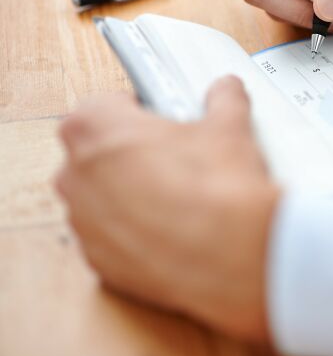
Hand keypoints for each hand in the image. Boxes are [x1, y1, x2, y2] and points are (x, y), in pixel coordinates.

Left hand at [54, 77, 278, 341]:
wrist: (233, 253)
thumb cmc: (218, 189)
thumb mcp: (229, 127)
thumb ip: (223, 99)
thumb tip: (226, 91)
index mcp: (94, 128)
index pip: (102, 105)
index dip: (136, 110)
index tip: (160, 118)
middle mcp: (76, 176)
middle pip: (96, 152)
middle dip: (130, 152)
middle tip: (175, 156)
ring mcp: (84, 224)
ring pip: (102, 198)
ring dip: (131, 194)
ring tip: (180, 195)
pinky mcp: (100, 263)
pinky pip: (113, 238)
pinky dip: (136, 233)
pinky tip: (176, 228)